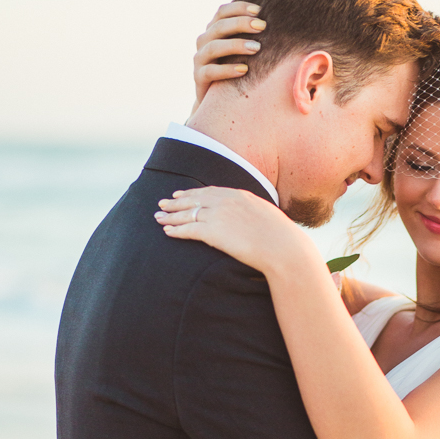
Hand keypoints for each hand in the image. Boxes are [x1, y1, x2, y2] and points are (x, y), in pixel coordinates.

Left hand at [155, 186, 311, 275]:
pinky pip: (188, 230)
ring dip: (170, 216)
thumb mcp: (268, 216)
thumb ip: (253, 213)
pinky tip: (167, 232)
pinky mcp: (212, 233)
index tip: (180, 194)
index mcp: (239, 195)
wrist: (282, 247)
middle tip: (162, 204)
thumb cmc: (281, 238)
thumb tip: (252, 220)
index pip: (209, 191)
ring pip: (187, 214)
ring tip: (157, 218)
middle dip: (175, 202)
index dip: (192, 193)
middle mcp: (225, 201)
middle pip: (193, 199)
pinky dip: (176, 230)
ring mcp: (218, 216)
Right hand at [191, 2, 266, 111]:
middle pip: (219, 26)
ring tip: (256, 48)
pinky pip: (210, 71)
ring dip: (236, 45)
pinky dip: (227, 70)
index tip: (260, 11)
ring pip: (213, 47)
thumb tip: (281, 21)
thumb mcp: (245, 51)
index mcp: (214, 30)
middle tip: (262, 26)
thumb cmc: (239, 71)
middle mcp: (204, 42)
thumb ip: (253, 36)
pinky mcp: (199, 78)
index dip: (239, 8)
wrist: (219, 101)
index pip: (222, 12)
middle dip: (241, 24)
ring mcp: (200, 59)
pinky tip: (244, 70)